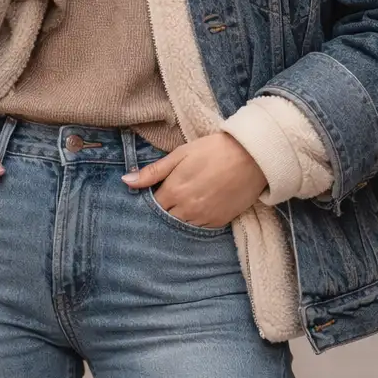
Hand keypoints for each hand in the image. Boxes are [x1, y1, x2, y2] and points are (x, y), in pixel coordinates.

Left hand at [122, 132, 266, 227]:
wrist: (252, 157)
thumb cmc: (214, 150)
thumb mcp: (180, 154)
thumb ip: (153, 171)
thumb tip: (126, 181)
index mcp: (174, 191)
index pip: (152, 205)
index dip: (152, 198)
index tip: (157, 190)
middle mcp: (187, 209)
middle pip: (165, 218)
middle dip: (165, 209)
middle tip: (172, 196)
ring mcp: (204, 217)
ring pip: (182, 225)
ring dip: (180, 216)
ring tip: (187, 200)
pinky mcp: (219, 222)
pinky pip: (200, 227)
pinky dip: (196, 219)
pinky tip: (201, 205)